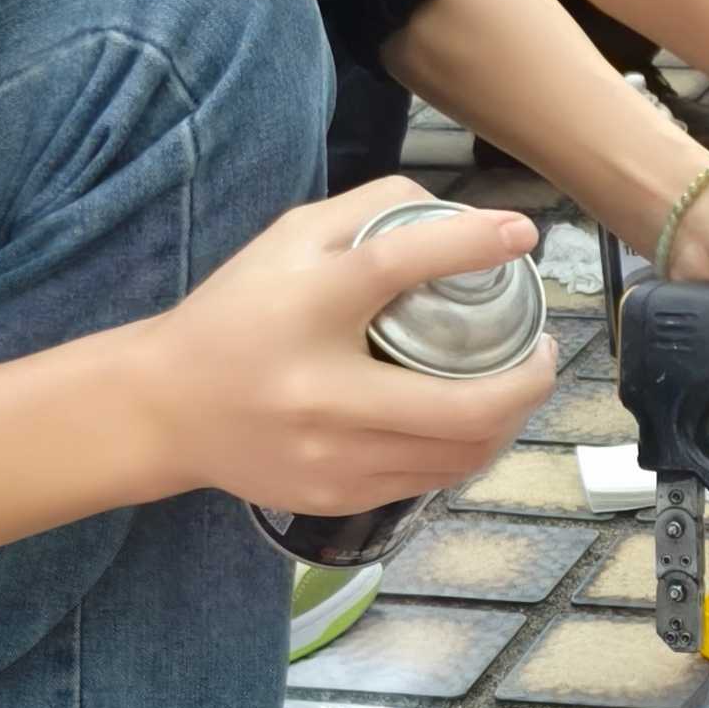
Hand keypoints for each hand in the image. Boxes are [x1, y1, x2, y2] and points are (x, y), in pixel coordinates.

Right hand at [131, 180, 555, 517]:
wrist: (164, 410)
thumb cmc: (236, 314)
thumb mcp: (286, 241)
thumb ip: (368, 212)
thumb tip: (458, 210)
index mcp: (304, 310)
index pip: (395, 266)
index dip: (468, 244)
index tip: (521, 233)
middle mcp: (321, 393)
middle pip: (463, 405)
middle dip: (530, 379)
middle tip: (544, 349)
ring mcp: (332, 457)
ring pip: (462, 453)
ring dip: (510, 419)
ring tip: (518, 383)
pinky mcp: (337, 496)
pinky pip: (432, 478)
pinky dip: (469, 448)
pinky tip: (475, 421)